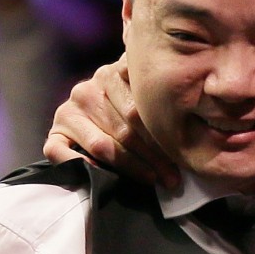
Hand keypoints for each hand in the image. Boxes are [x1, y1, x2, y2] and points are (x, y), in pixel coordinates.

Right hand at [43, 55, 180, 187]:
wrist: (91, 112)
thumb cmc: (130, 107)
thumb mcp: (144, 92)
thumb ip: (159, 93)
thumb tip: (199, 105)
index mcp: (113, 73)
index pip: (140, 108)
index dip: (163, 134)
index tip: (182, 153)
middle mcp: (88, 89)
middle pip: (126, 129)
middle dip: (154, 156)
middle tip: (173, 176)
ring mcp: (68, 111)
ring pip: (103, 145)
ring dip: (132, 167)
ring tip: (155, 179)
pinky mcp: (55, 133)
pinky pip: (62, 153)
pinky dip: (82, 166)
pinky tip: (104, 177)